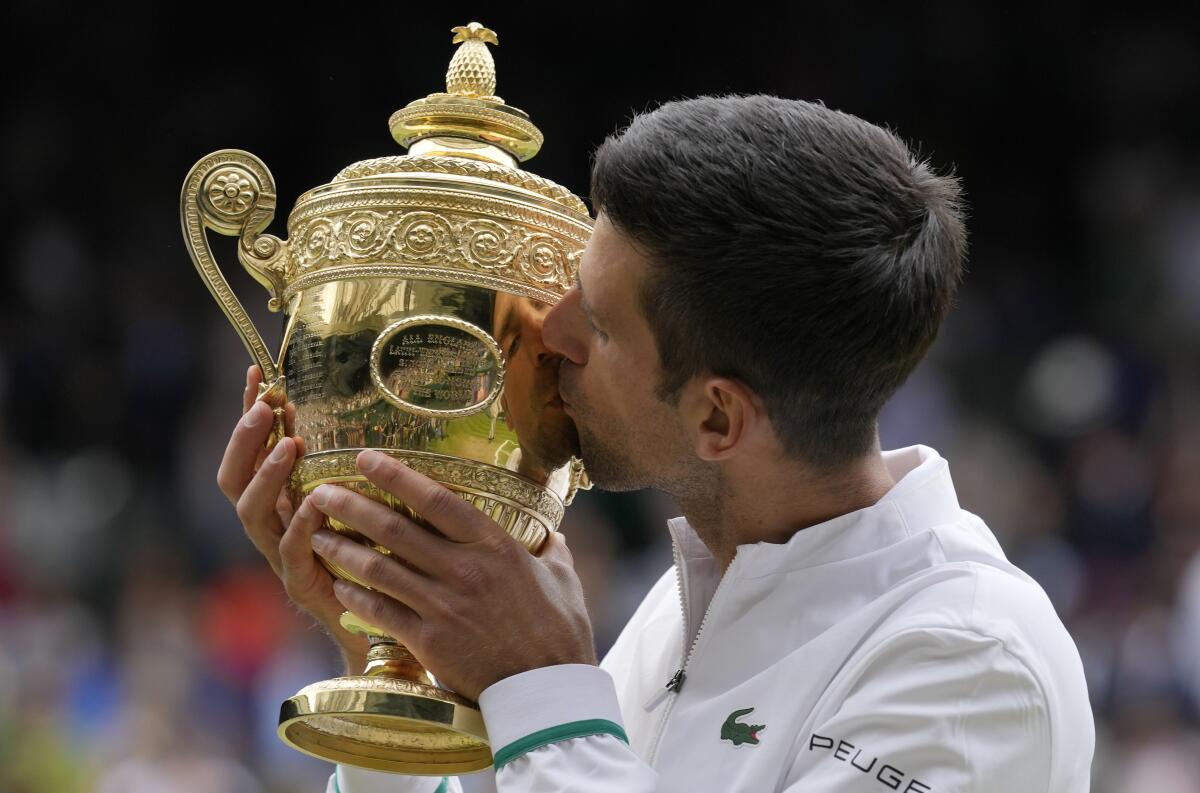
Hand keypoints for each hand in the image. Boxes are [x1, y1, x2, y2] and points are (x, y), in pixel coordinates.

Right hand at [216, 365, 368, 672]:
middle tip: (264, 408)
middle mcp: (271, 528)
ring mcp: (282, 557)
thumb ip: (343, 462)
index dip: (248, 414)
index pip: (250, 452)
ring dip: (267, 476)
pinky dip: (301, 525)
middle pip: (234, 481)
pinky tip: (314, 501)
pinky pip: (293, 552)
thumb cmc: (372, 557)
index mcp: (279, 503)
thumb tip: (349, 409)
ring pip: (253, 514)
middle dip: (245, 441)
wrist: (384, 625)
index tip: (256, 373)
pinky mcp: (303, 585)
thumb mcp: (356, 500)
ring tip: (286, 446)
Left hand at [286, 449, 596, 699]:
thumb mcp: (563, 578)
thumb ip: (551, 550)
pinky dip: (355, 596)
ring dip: (341, 549)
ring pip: (378, 569)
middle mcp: (463, 570)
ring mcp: (442, 606)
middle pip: (394, 529)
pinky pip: (380, 612)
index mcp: (495, 546)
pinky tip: (336, 585)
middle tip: (319, 492)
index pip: (435, 499)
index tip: (365, 458)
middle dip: (351, 506)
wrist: (547, 691)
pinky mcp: (428, 641)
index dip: (396, 475)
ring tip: (316, 535)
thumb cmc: (560, 632)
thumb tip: (551, 535)